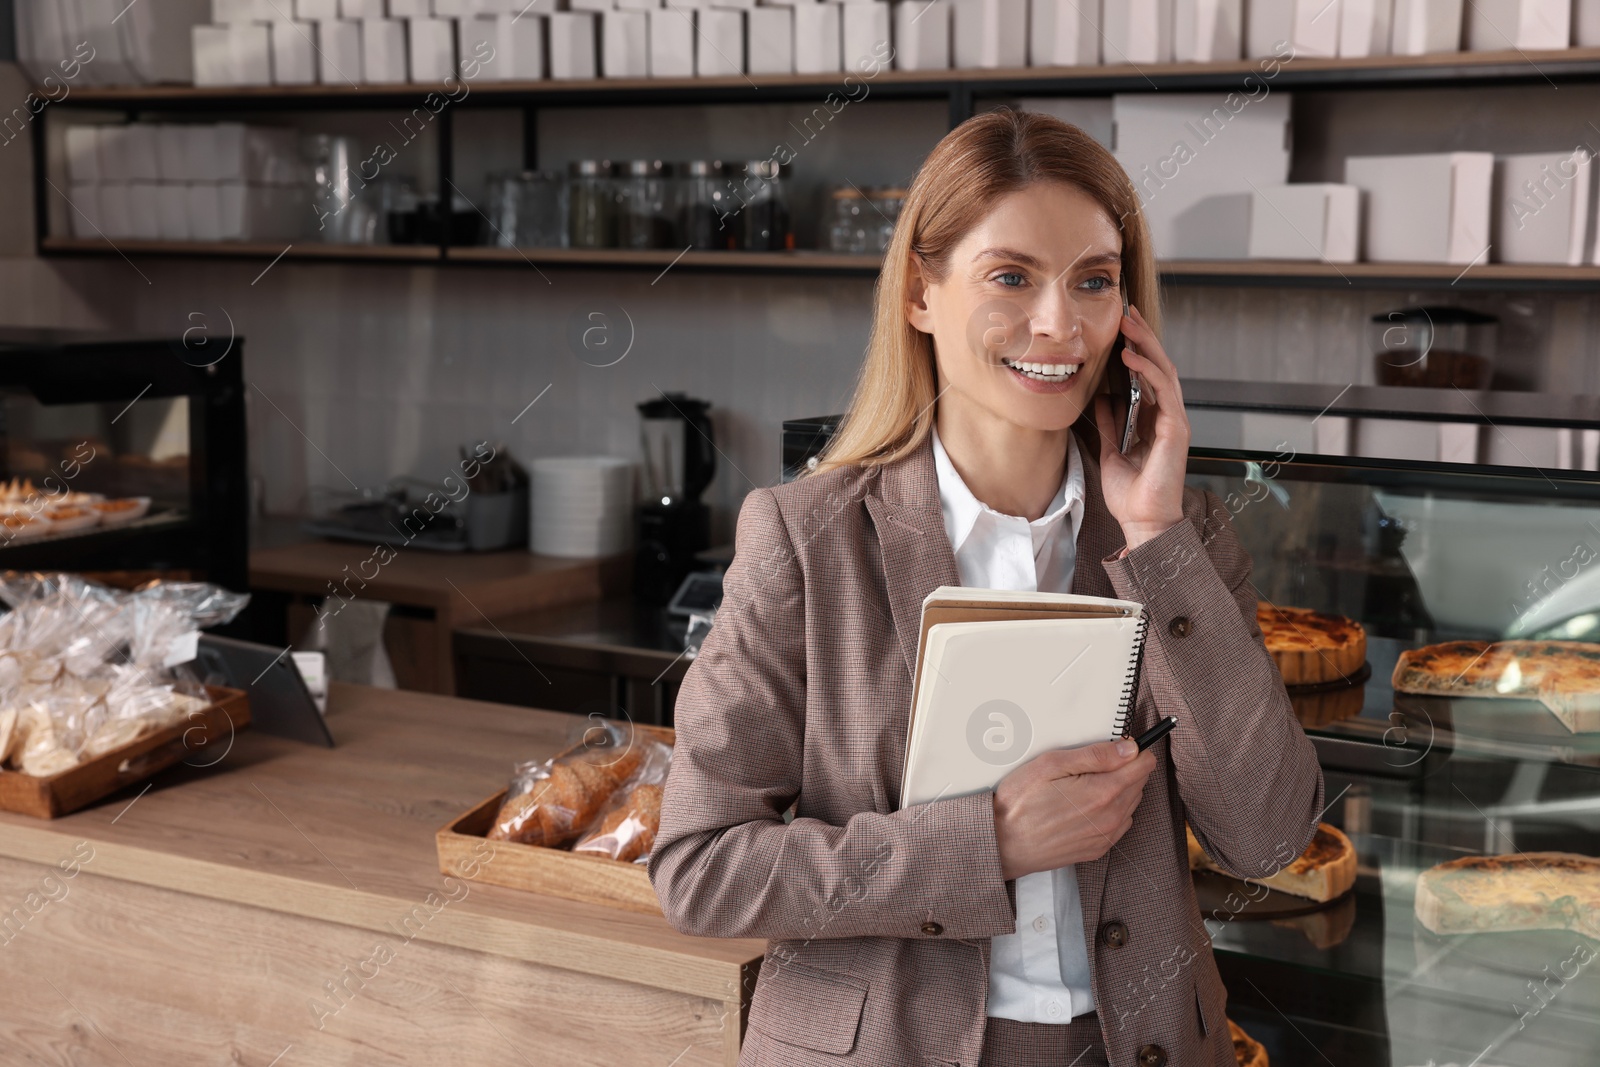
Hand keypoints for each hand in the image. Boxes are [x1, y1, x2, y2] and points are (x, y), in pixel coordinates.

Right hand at [992, 739, 1156, 880]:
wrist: (1002, 844)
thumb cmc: (1020, 802)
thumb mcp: (1051, 764)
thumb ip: (1095, 755)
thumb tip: (1129, 749)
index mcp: (1103, 792)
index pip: (1143, 765)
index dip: (1132, 750)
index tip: (1115, 747)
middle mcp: (1111, 817)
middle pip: (1139, 783)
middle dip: (1124, 768)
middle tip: (1091, 765)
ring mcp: (1106, 836)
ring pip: (1131, 803)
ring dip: (1119, 789)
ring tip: (1085, 785)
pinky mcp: (1098, 849)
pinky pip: (1120, 823)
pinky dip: (1111, 810)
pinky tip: (1086, 805)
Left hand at [1093, 304, 1190, 550]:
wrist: (1143, 521)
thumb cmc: (1131, 494)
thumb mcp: (1112, 451)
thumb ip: (1111, 424)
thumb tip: (1101, 398)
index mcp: (1154, 420)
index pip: (1147, 375)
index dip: (1136, 349)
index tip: (1121, 327)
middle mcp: (1167, 416)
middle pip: (1158, 366)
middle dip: (1142, 337)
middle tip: (1126, 312)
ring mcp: (1174, 422)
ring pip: (1164, 372)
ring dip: (1145, 346)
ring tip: (1128, 323)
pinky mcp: (1176, 430)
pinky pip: (1163, 392)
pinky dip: (1147, 372)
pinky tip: (1130, 358)